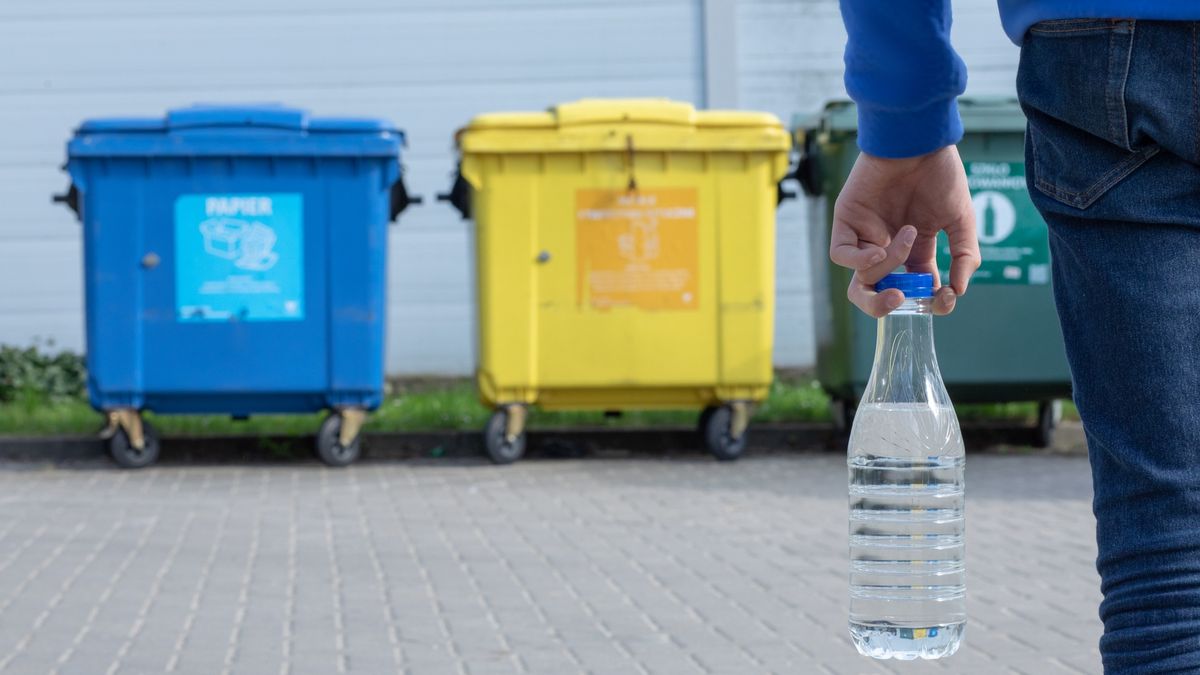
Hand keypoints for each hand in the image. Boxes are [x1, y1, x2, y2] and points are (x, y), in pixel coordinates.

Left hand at [830, 145, 979, 316]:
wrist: (919, 141)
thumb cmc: (940, 173)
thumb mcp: (961, 218)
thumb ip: (963, 255)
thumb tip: (959, 291)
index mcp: (914, 249)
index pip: (915, 288)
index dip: (927, 301)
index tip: (943, 297)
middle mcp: (887, 246)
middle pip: (875, 292)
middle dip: (884, 306)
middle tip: (902, 299)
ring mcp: (865, 235)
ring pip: (862, 277)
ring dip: (889, 265)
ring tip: (908, 235)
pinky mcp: (847, 221)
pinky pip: (842, 256)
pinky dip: (861, 262)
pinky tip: (880, 251)